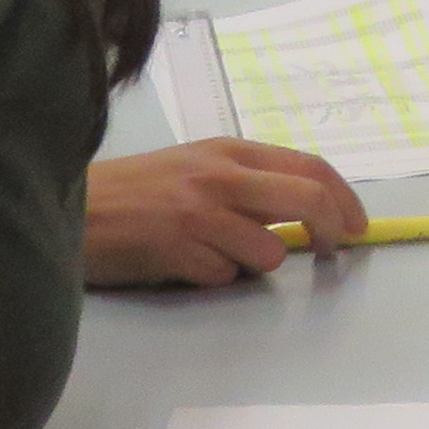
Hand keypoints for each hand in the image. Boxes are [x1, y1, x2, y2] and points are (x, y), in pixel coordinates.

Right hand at [84, 138, 367, 284]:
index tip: (357, 226)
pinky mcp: (176, 248)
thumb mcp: (195, 167)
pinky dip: (212, 277)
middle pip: (307, 201)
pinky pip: (224, 277)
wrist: (72, 206)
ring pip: (269, 251)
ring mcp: (199, 212)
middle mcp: (220, 175)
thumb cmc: (135, 191)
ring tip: (213, 253)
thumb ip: (246, 182)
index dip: (345, 198)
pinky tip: (181, 262)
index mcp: (229, 151)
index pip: (311, 167)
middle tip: (332, 251)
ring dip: (253, 263)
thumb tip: (304, 214)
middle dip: (331, 231)